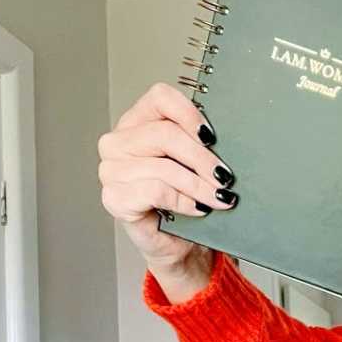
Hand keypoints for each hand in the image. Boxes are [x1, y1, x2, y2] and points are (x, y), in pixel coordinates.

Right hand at [98, 81, 235, 287]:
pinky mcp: (114, 198)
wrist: (180, 244)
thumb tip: (229, 137)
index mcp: (137, 123)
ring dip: (199, 185)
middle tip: (225, 177)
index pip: (159, 97)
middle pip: (166, 135)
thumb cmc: (187, 200)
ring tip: (219, 198)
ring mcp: (111, 170)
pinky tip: (197, 209)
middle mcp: (119, 143)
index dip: (189, 113)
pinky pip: (156, 191)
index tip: (212, 137)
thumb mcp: (196, 166)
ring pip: (164, 167)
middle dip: (203, 159)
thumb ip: (200, 144)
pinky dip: (183, 201)